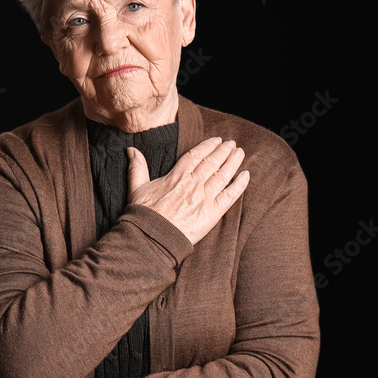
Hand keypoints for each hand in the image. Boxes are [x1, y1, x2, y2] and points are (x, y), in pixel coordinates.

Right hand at [127, 137, 248, 244]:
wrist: (152, 237)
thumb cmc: (143, 215)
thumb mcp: (136, 187)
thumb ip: (137, 167)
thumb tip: (131, 149)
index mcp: (176, 176)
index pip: (196, 155)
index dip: (208, 146)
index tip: (216, 140)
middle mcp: (193, 184)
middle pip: (212, 162)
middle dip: (223, 151)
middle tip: (232, 143)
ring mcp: (204, 198)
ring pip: (223, 175)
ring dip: (233, 162)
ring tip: (240, 153)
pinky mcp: (212, 213)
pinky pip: (230, 195)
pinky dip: (239, 184)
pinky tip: (246, 175)